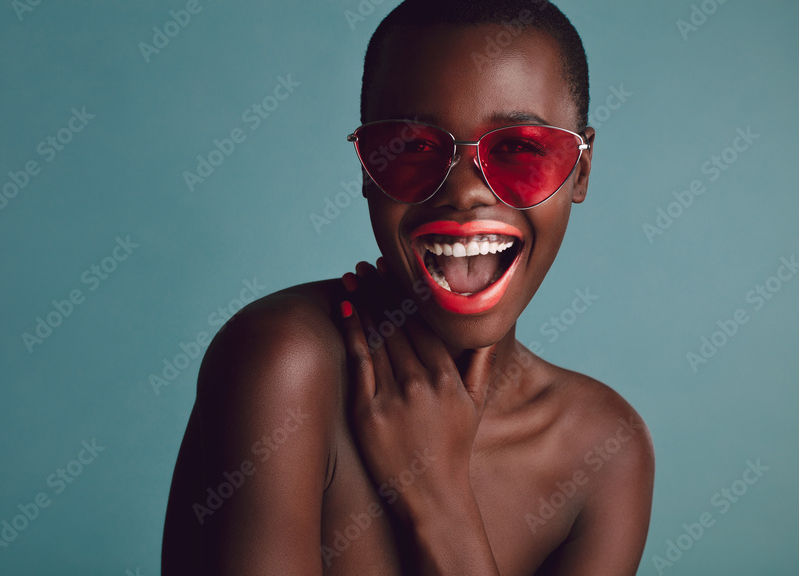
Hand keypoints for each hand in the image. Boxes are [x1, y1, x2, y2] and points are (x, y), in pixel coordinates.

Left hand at [339, 259, 498, 522]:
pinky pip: (359, 362)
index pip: (424, 321)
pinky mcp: (369, 411)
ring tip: (352, 276)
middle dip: (381, 289)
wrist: (433, 495)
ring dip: (364, 301)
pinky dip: (352, 331)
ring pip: (377, 336)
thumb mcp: (475, 405)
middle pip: (398, 323)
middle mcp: (422, 381)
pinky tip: (345, 307)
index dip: (407, 292)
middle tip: (367, 263)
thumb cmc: (453, 448)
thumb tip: (486, 330)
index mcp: (447, 375)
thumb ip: (480, 364)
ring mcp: (394, 396)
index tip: (396, 268)